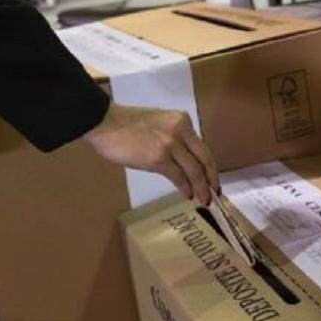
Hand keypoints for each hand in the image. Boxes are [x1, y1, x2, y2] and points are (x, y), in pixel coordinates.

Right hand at [84, 103, 219, 205]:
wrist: (105, 123)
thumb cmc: (125, 125)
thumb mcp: (158, 125)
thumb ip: (173, 139)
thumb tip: (182, 162)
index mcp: (182, 121)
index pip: (202, 147)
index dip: (210, 167)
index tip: (212, 179)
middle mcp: (181, 130)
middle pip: (204, 159)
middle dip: (211, 180)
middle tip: (214, 194)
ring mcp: (170, 144)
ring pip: (194, 170)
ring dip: (201, 188)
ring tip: (203, 200)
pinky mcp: (159, 158)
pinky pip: (178, 176)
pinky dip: (184, 187)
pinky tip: (187, 195)